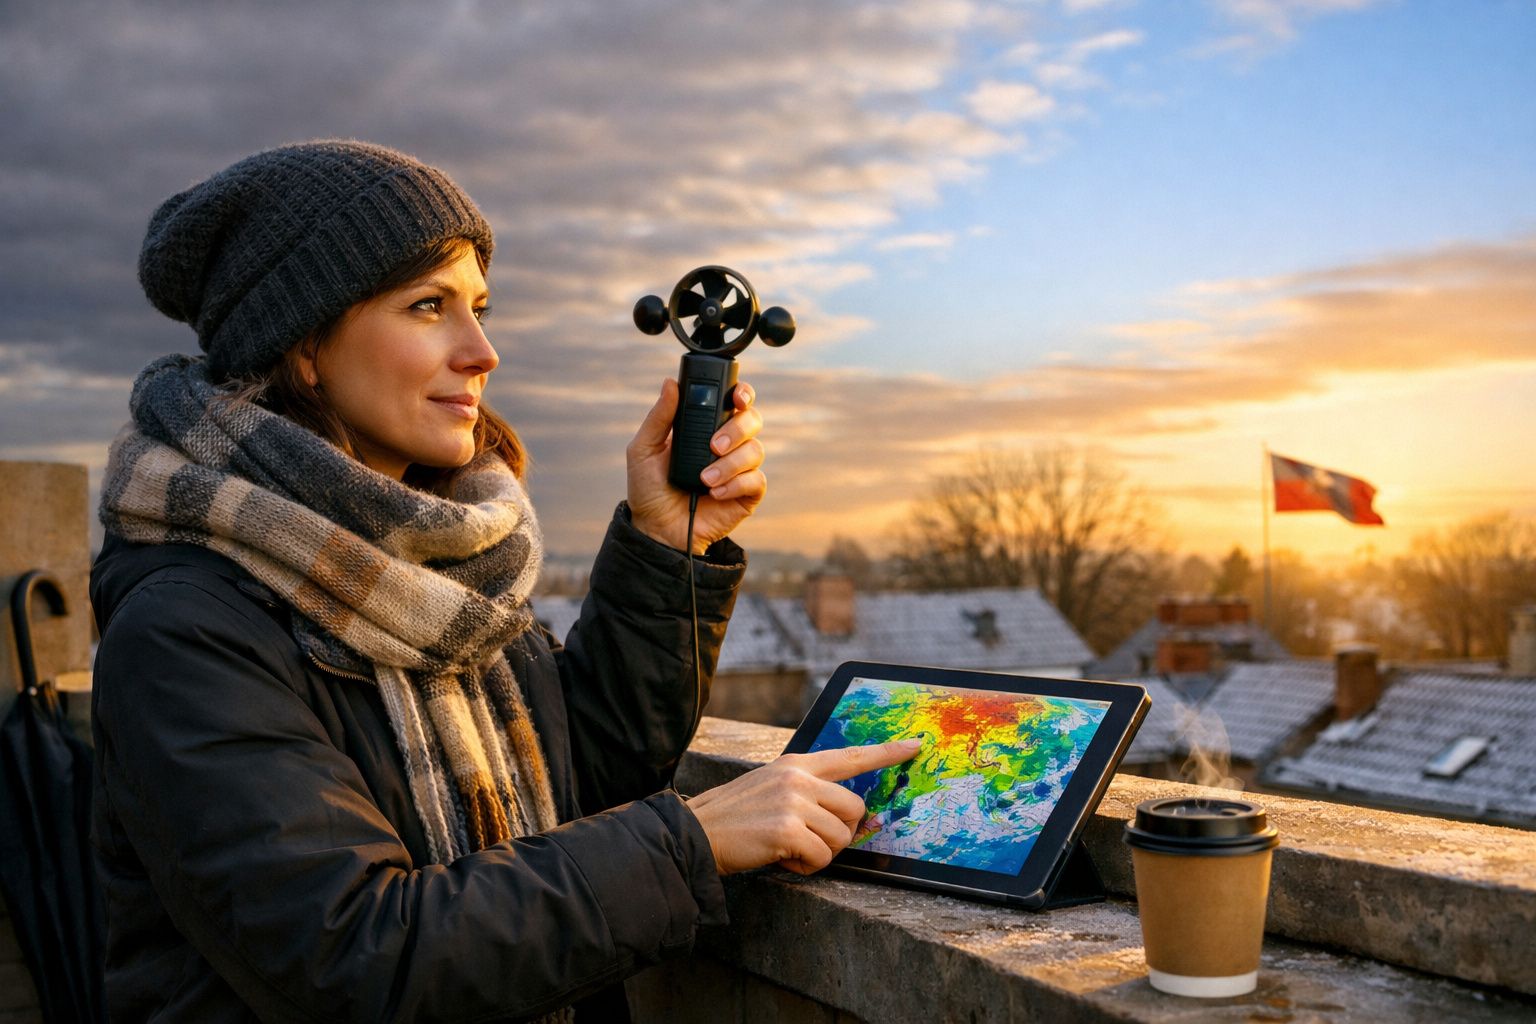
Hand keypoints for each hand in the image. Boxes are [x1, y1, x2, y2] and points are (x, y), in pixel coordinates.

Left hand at [626, 377, 764, 554]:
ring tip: (705, 479)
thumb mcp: (643, 449)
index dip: (743, 393)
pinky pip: (756, 480)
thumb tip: (670, 383)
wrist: (655, 528)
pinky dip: (736, 484)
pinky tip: (715, 494)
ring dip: (730, 463)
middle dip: (736, 429)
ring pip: (755, 450)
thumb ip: (659, 417)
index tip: (737, 397)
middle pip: (752, 419)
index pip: (734, 401)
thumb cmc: (649, 488)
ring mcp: (739, 469)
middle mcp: (728, 444)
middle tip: (713, 445)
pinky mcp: (746, 494)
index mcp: (706, 426)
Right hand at [684, 738, 923, 875]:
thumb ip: (809, 793)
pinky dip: (804, 867)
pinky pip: (821, 859)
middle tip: (807, 840)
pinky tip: (780, 858)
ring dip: (819, 854)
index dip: (887, 752)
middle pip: (855, 810)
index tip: (915, 746)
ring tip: (786, 848)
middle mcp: (798, 777)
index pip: (851, 755)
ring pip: (840, 838)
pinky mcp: (787, 829)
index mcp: (797, 763)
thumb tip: (854, 817)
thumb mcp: (772, 787)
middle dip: (839, 833)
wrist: (696, 833)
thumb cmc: (736, 817)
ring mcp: (793, 801)